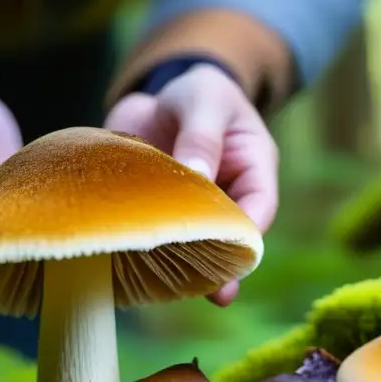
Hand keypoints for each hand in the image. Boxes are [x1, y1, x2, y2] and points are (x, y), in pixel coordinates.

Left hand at [104, 64, 278, 306]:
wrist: (158, 89)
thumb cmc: (198, 90)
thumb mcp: (205, 99)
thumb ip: (202, 134)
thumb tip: (197, 174)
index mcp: (252, 173)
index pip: (258, 212)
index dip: (245, 235)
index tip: (228, 255)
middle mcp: (223, 199)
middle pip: (223, 240)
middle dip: (214, 265)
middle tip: (204, 291)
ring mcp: (186, 210)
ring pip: (184, 245)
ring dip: (172, 262)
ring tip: (160, 284)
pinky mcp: (152, 213)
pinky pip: (148, 235)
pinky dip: (137, 248)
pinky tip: (122, 265)